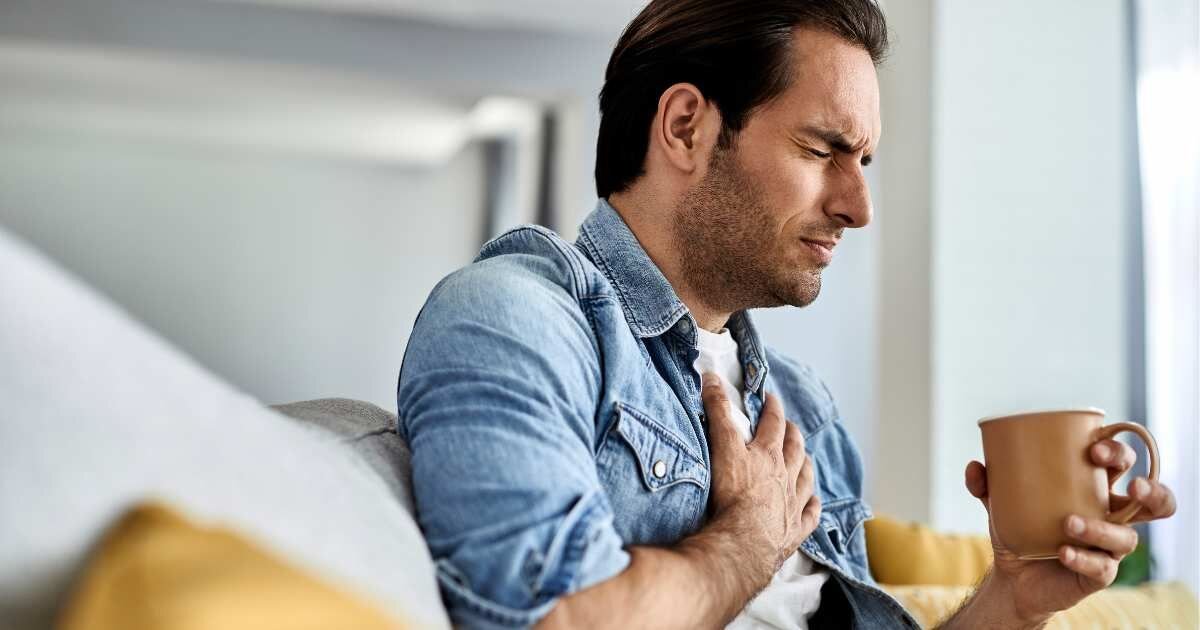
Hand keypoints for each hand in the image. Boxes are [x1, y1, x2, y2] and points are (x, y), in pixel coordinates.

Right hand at [702, 372, 820, 575]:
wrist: (744, 542)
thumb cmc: (732, 495)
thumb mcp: (722, 446)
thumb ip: (717, 411)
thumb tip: (712, 377)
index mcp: (768, 454)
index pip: (773, 424)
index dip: (773, 408)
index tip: (772, 399)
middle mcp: (785, 476)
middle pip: (794, 449)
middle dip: (792, 435)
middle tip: (791, 427)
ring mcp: (793, 504)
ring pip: (805, 479)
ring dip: (806, 466)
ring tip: (806, 459)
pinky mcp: (794, 531)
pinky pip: (810, 516)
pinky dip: (813, 506)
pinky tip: (814, 503)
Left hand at [964, 439, 1176, 620]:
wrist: (1012, 577)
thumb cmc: (1020, 529)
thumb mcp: (1000, 503)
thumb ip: (987, 484)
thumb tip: (975, 467)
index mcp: (1094, 489)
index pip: (1122, 463)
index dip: (1118, 452)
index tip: (1093, 449)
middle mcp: (1110, 516)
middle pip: (1152, 501)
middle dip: (1151, 491)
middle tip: (1131, 486)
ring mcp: (1108, 547)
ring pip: (1127, 537)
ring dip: (1102, 528)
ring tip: (1069, 522)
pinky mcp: (1099, 574)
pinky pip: (1102, 567)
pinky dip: (1083, 558)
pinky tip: (1063, 552)